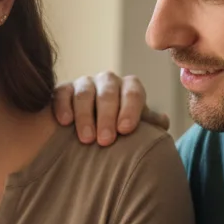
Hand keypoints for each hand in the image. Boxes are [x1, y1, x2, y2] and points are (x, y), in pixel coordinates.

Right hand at [51, 72, 169, 145]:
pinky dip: (63, 106)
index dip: (130, 110)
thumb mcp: (136, 133)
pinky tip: (65, 122)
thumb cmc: (117, 138)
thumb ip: (149, 126)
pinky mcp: (62, 91)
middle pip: (108, 92)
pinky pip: (62, 93)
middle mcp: (107, 82)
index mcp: (129, 89)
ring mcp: (83, 84)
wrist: (89, 142)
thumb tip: (162, 121)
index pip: (133, 92)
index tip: (125, 130)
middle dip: (107, 116)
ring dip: (85, 116)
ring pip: (85, 92)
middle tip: (105, 141)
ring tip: (86, 139)